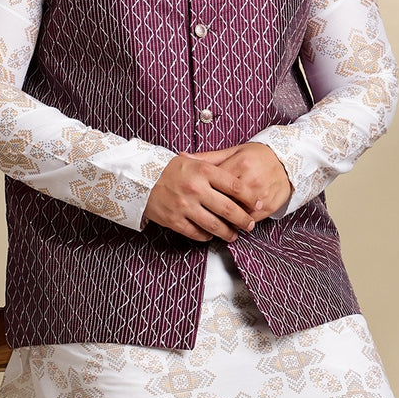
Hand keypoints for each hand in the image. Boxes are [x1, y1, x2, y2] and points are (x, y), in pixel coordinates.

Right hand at [143, 151, 259, 241]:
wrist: (141, 180)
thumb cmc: (170, 170)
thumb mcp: (193, 161)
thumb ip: (216, 168)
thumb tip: (241, 181)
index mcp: (203, 171)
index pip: (235, 186)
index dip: (250, 198)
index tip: (257, 204)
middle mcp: (195, 189)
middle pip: (228, 209)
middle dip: (243, 219)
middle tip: (250, 225)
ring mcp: (184, 206)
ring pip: (214, 225)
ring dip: (228, 233)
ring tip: (234, 235)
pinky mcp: (174, 220)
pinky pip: (196, 233)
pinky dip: (207, 236)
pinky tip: (212, 235)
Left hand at [198, 141, 293, 219]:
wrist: (287, 161)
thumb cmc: (257, 155)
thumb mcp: (233, 152)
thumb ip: (208, 157)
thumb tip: (182, 157)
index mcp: (239, 164)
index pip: (214, 183)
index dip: (201, 193)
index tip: (192, 199)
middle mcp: (251, 180)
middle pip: (224, 201)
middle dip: (210, 210)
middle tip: (199, 214)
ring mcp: (261, 195)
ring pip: (236, 214)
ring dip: (225, 220)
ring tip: (215, 222)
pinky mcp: (269, 206)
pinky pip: (250, 219)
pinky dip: (239, 223)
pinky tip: (232, 224)